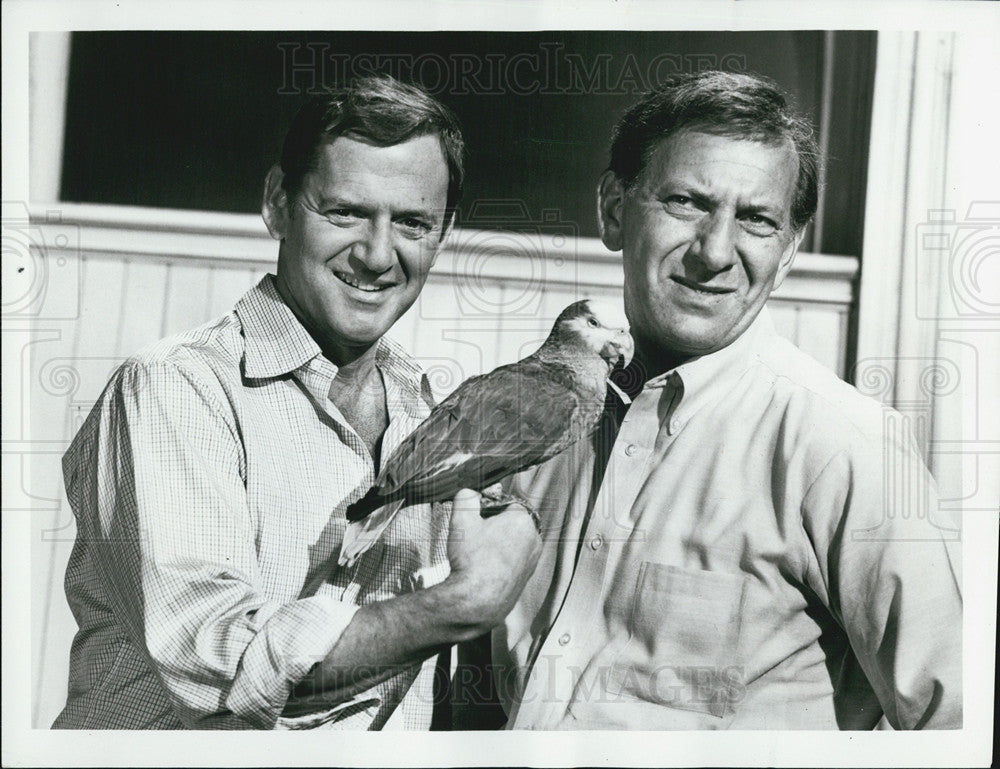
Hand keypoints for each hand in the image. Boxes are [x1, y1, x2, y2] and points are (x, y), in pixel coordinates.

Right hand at [444, 488, 541, 632]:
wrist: (478, 600)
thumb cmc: (473, 562)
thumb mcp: (462, 519)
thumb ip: (466, 497)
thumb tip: (470, 492)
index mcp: (523, 520)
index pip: (506, 502)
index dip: (488, 508)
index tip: (477, 517)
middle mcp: (534, 539)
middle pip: (512, 522)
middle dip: (494, 525)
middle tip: (476, 536)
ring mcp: (532, 560)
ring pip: (513, 541)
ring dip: (498, 543)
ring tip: (479, 553)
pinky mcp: (527, 576)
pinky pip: (513, 560)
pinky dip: (501, 560)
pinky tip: (485, 567)